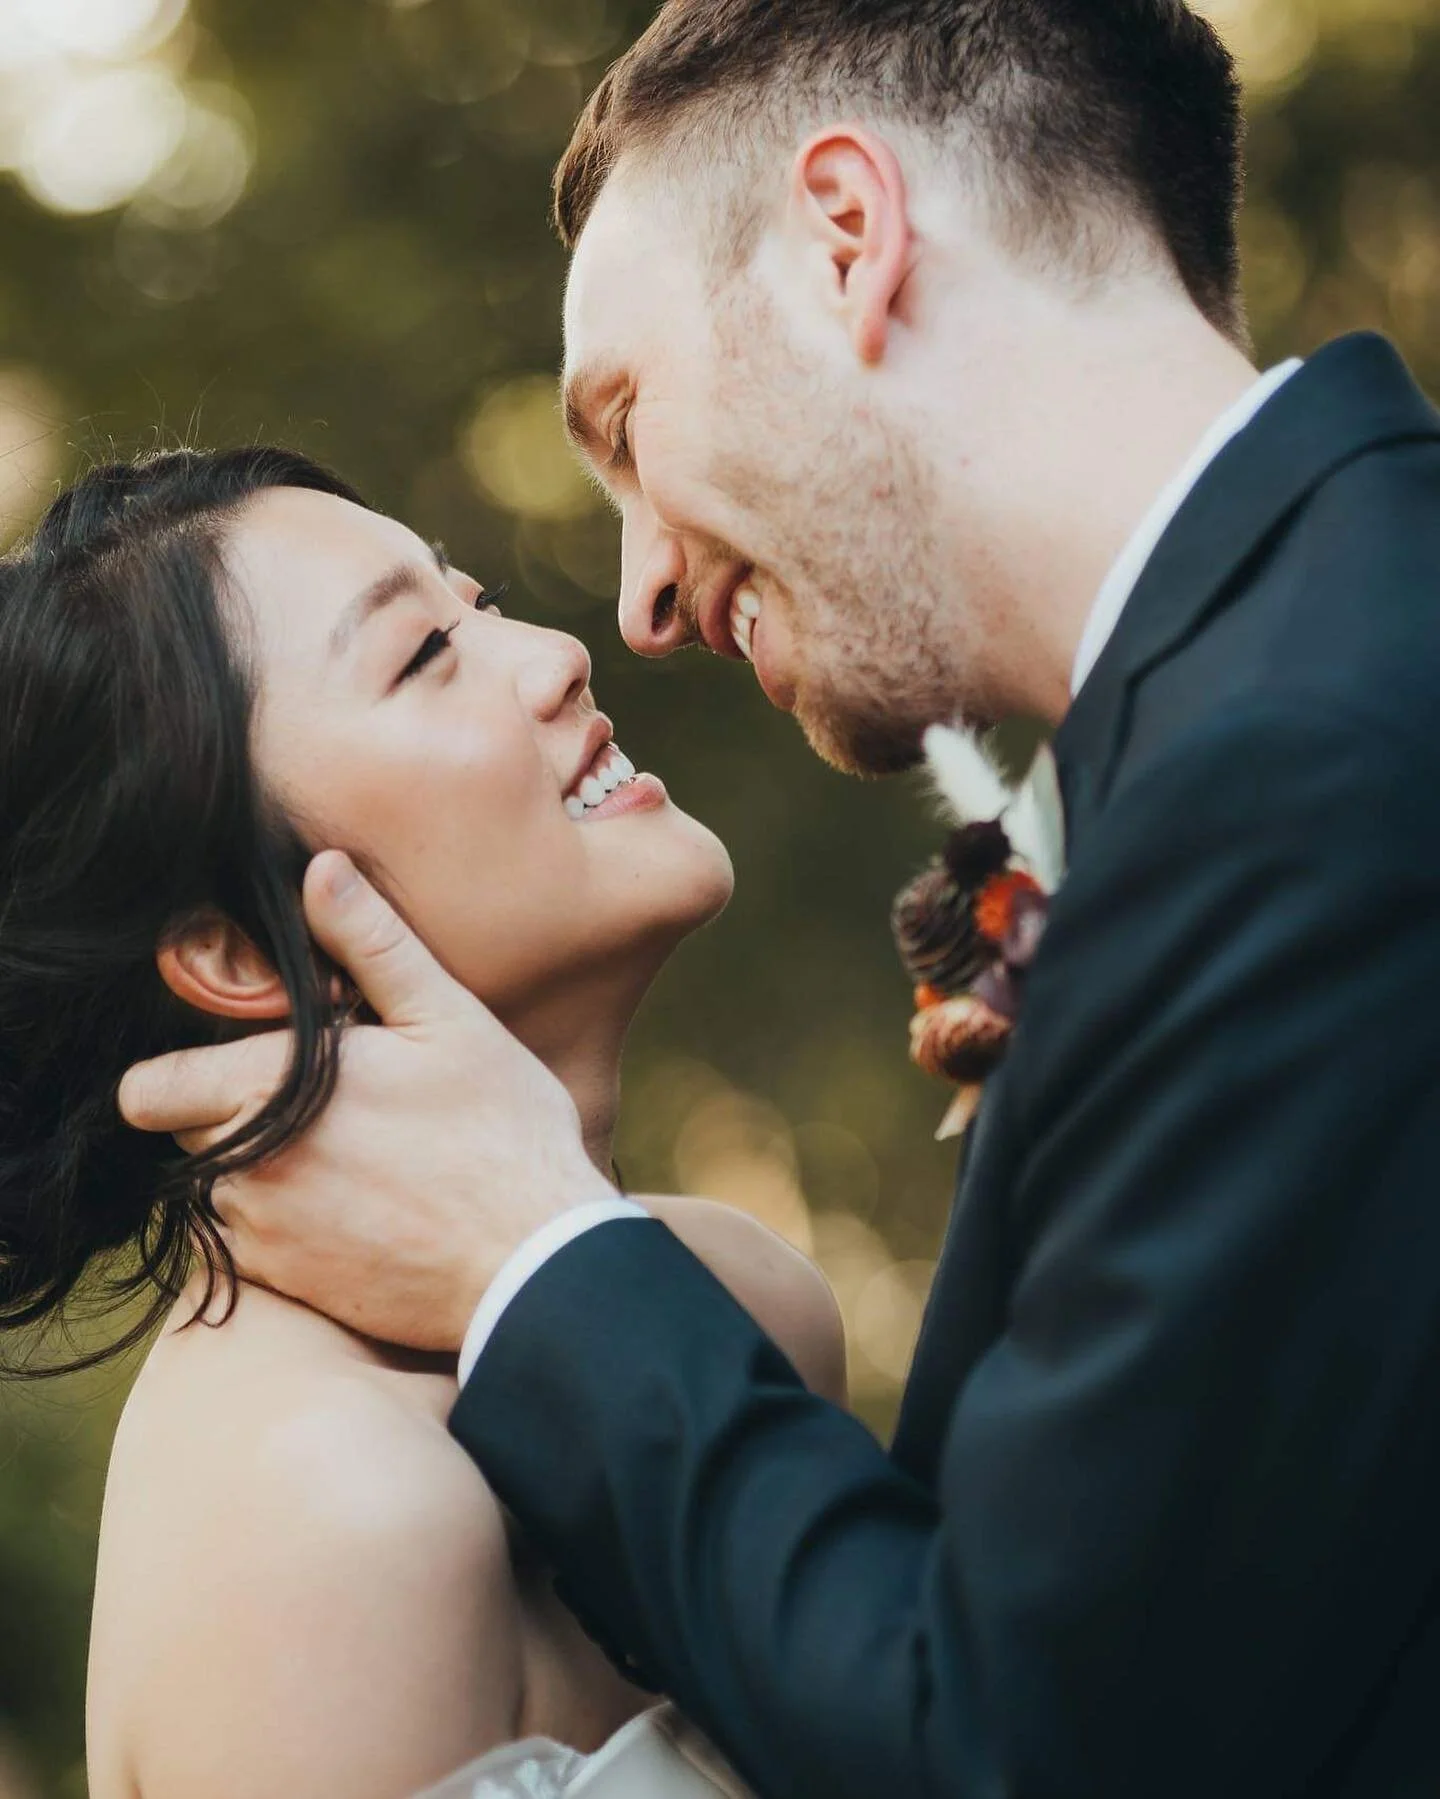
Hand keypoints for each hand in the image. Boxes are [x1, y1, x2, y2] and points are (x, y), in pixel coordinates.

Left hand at [118, 851, 615, 1351]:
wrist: (536, 1264)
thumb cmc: (502, 1132)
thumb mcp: (448, 1018)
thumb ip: (371, 942)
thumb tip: (319, 868)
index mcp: (274, 1089)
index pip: (151, 1087)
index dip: (187, 1070)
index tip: (246, 1059)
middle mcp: (249, 1168)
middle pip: (190, 1133)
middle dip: (237, 1110)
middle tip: (326, 1098)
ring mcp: (265, 1235)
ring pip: (223, 1189)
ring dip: (264, 1168)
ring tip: (355, 1156)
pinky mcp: (290, 1287)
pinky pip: (257, 1244)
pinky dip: (292, 1223)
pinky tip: (364, 1208)